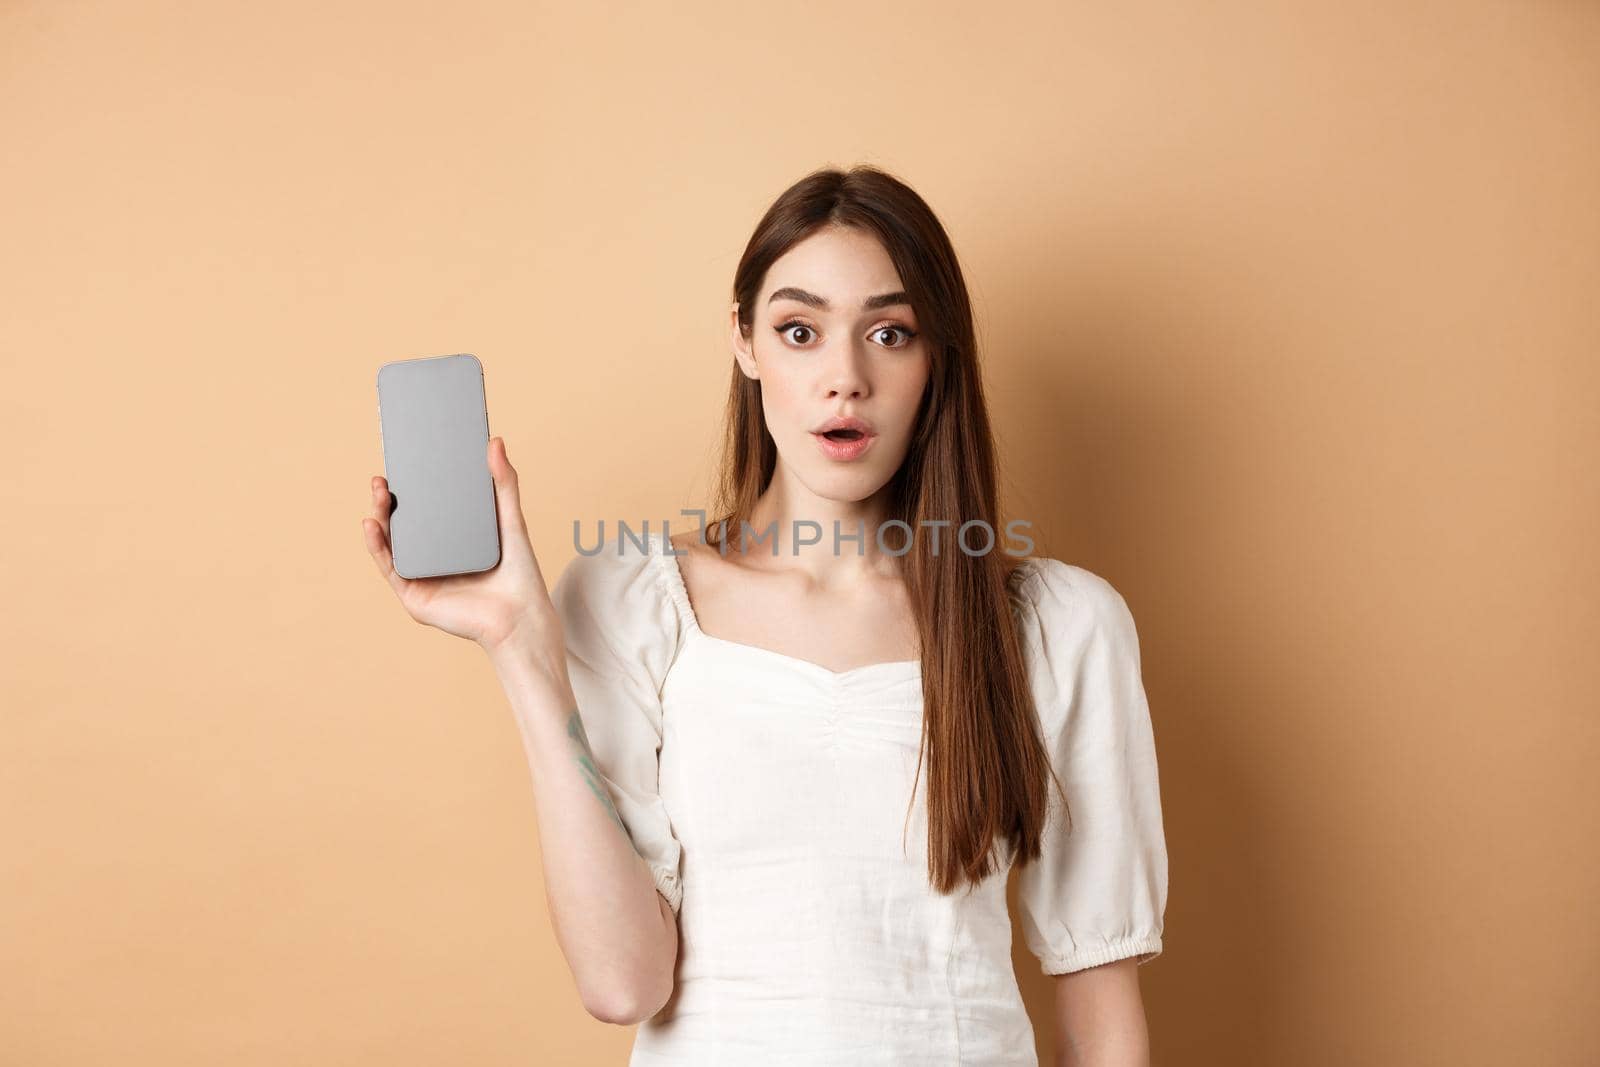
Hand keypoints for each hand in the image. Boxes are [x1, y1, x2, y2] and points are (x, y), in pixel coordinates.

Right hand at [362, 436, 561, 657]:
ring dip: (378, 517)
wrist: (521, 618)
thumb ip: (504, 483)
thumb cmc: (520, 576)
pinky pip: (389, 567)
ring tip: (378, 493)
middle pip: (403, 524)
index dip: (410, 487)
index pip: (426, 509)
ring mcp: (422, 577)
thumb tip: (495, 441)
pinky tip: (372, 525)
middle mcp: (435, 557)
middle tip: (384, 477)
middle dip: (387, 499)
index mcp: (453, 540)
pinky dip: (377, 545)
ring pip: (391, 543)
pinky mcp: (415, 596)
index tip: (402, 462)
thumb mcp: (511, 521)